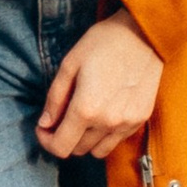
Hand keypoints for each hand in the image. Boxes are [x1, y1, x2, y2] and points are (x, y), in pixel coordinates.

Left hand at [37, 13, 163, 161]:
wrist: (143, 35)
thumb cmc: (103, 43)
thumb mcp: (69, 64)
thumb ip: (55, 98)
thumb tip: (45, 123)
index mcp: (86, 108)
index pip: (60, 147)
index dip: (46, 141)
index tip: (44, 127)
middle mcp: (107, 122)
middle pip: (77, 150)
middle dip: (64, 137)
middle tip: (61, 117)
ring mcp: (126, 124)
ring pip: (98, 151)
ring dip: (85, 139)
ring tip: (83, 116)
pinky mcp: (140, 120)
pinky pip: (116, 141)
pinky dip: (105, 135)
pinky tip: (103, 113)